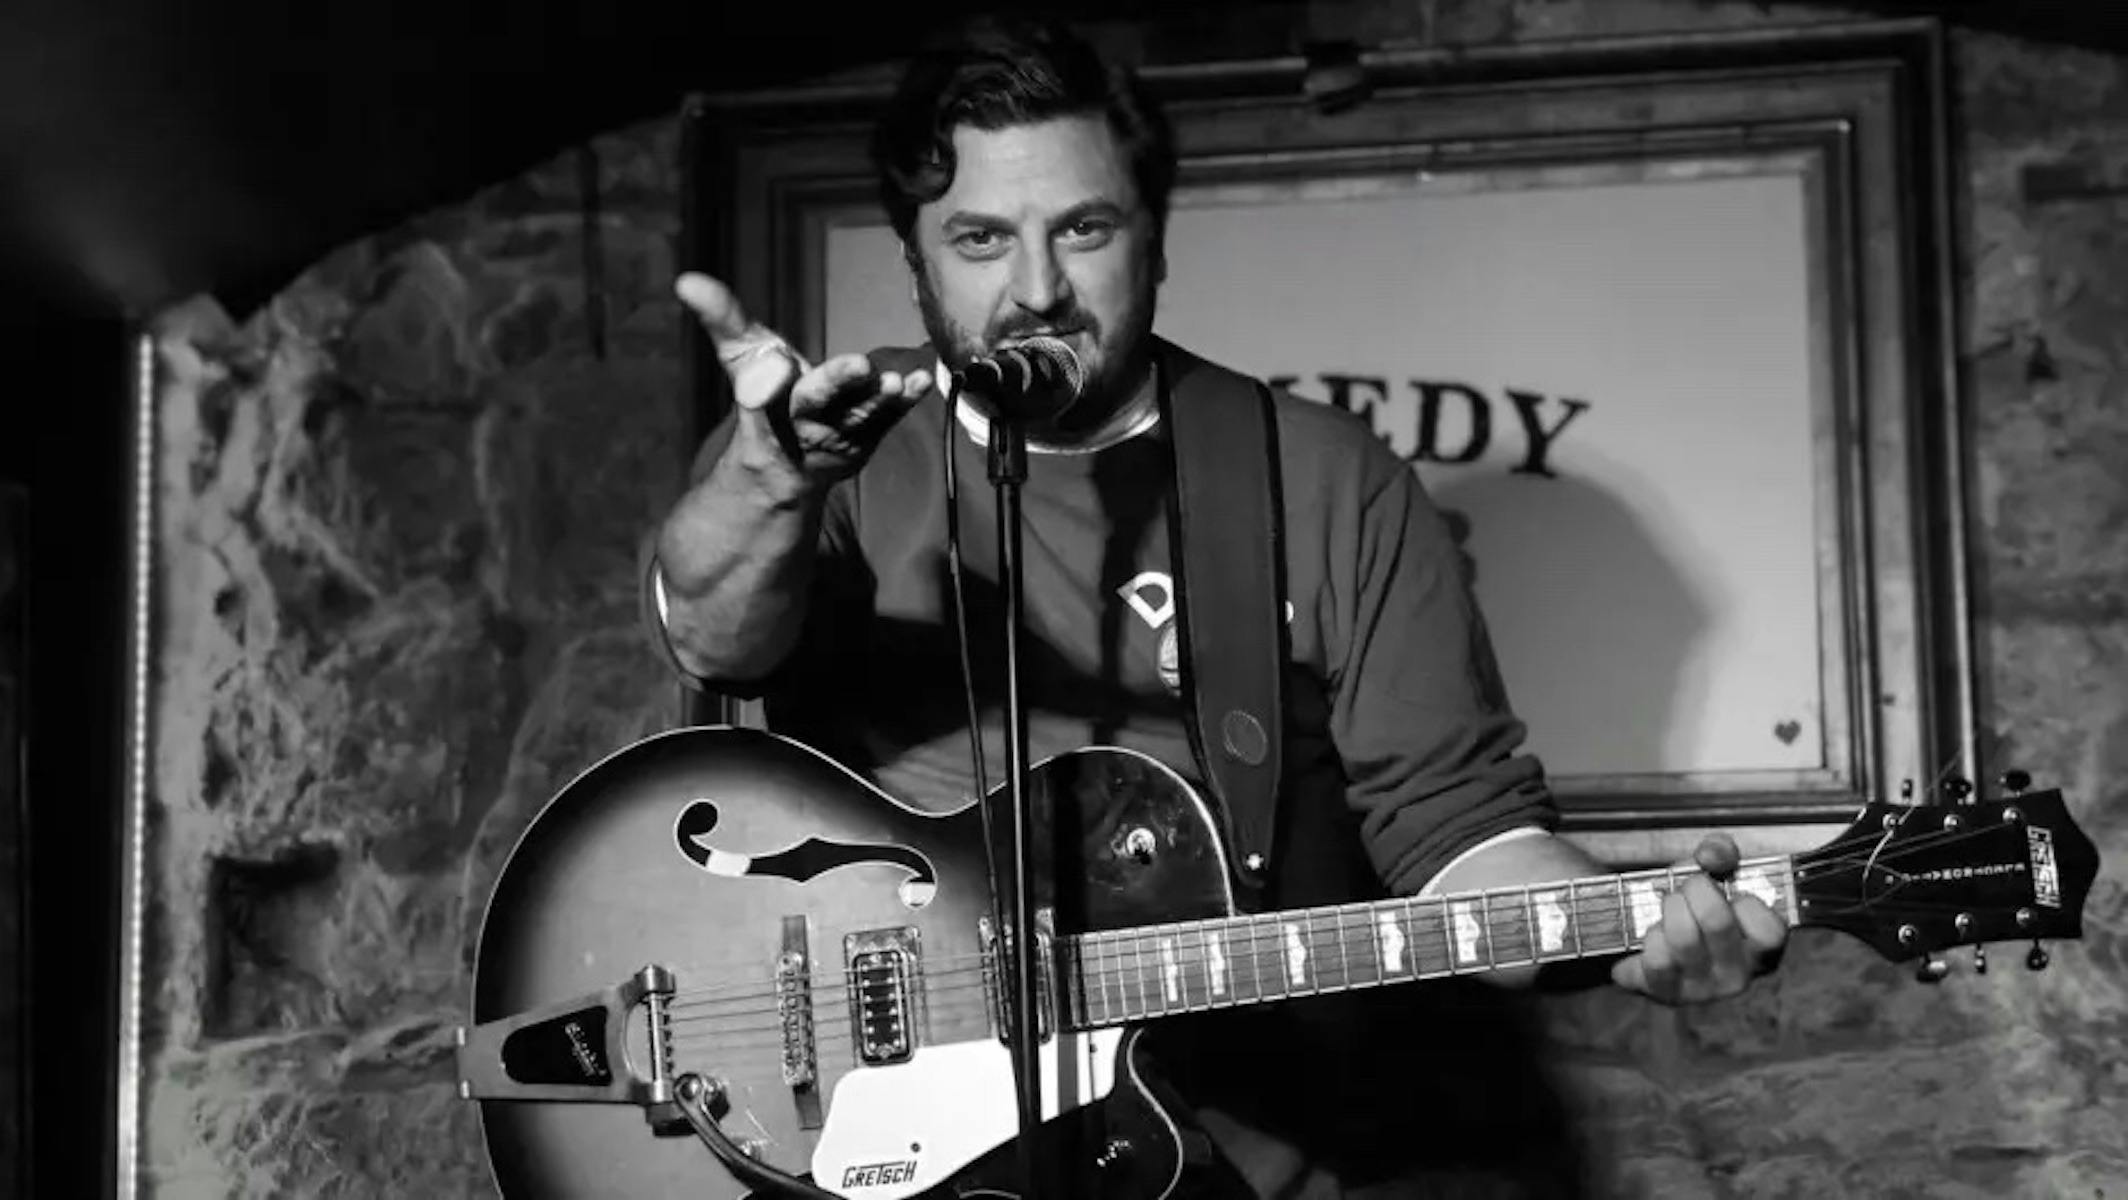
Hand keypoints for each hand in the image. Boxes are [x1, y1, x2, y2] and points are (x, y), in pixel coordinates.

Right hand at [676, 272, 932, 488]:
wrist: (787, 464)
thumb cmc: (765, 398)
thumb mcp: (741, 357)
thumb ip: (722, 319)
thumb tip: (686, 280)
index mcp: (763, 408)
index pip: (760, 395)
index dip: (766, 383)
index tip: (774, 362)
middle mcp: (800, 425)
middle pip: (817, 404)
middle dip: (836, 385)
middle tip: (857, 365)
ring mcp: (839, 436)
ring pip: (860, 417)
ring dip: (879, 400)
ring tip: (896, 381)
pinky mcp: (869, 437)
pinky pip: (890, 419)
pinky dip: (907, 401)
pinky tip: (923, 380)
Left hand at [1610, 834, 1787, 1004]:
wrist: (1639, 930)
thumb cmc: (1689, 903)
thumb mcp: (1709, 871)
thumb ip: (1719, 852)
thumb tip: (1712, 855)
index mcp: (1760, 949)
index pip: (1770, 932)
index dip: (1747, 903)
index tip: (1731, 893)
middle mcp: (1737, 976)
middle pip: (1717, 921)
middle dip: (1694, 889)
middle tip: (1686, 888)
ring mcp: (1702, 990)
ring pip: (1683, 937)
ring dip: (1668, 909)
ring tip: (1667, 908)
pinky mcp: (1666, 994)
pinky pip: (1656, 959)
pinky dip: (1649, 935)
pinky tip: (1653, 933)